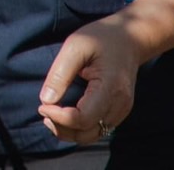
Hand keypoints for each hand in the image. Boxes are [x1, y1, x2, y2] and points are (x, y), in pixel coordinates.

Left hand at [38, 17, 140, 144]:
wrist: (131, 37)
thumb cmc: (102, 38)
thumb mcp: (75, 46)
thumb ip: (60, 73)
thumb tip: (46, 100)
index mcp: (110, 88)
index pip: (83, 119)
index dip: (59, 118)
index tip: (42, 105)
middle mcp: (119, 105)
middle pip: (87, 133)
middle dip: (61, 128)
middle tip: (43, 110)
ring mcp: (121, 110)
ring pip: (93, 135)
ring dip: (69, 131)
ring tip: (50, 115)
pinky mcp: (119, 110)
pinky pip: (98, 128)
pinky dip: (79, 128)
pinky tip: (64, 116)